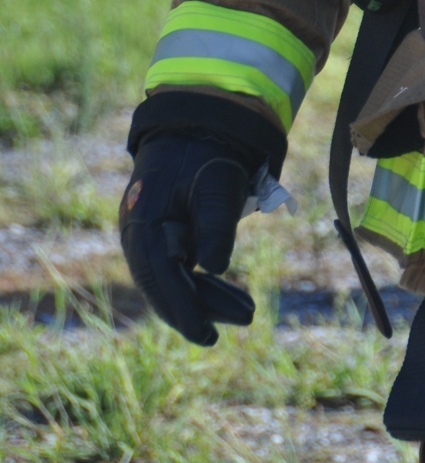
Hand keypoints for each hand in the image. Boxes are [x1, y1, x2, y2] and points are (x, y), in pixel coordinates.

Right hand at [120, 131, 256, 345]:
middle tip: (246, 318)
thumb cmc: (209, 156)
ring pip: (172, 282)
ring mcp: (147, 237)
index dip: (184, 309)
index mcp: (145, 222)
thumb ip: (216, 225)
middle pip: (165, 285)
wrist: (198, 128)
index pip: (162, 277)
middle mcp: (138, 234)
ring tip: (248, 311)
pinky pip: (177, 271)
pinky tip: (229, 296)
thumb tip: (215, 266)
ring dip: (206, 299)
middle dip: (201, 309)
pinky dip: (202, 284)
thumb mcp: (218, 186)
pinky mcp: (161, 238)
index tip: (207, 335)